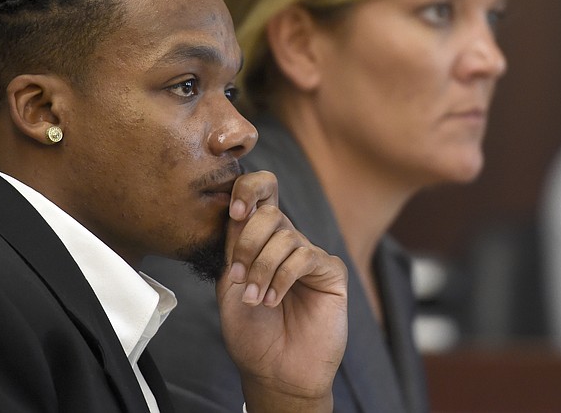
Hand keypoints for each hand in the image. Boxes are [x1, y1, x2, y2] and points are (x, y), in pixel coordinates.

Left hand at [216, 171, 347, 412]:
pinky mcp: (330, 271)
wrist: (273, 370)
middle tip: (239, 277)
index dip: (248, 189)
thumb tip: (237, 210)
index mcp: (260, 239)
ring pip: (285, 236)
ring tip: (256, 299)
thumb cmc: (250, 331)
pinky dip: (283, 278)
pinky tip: (275, 300)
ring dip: (262, 269)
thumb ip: (234, 246)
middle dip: (248, 243)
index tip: (234, 212)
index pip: (261, 192)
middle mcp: (286, 242)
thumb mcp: (231, 284)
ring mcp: (310, 255)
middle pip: (269, 212)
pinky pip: (305, 257)